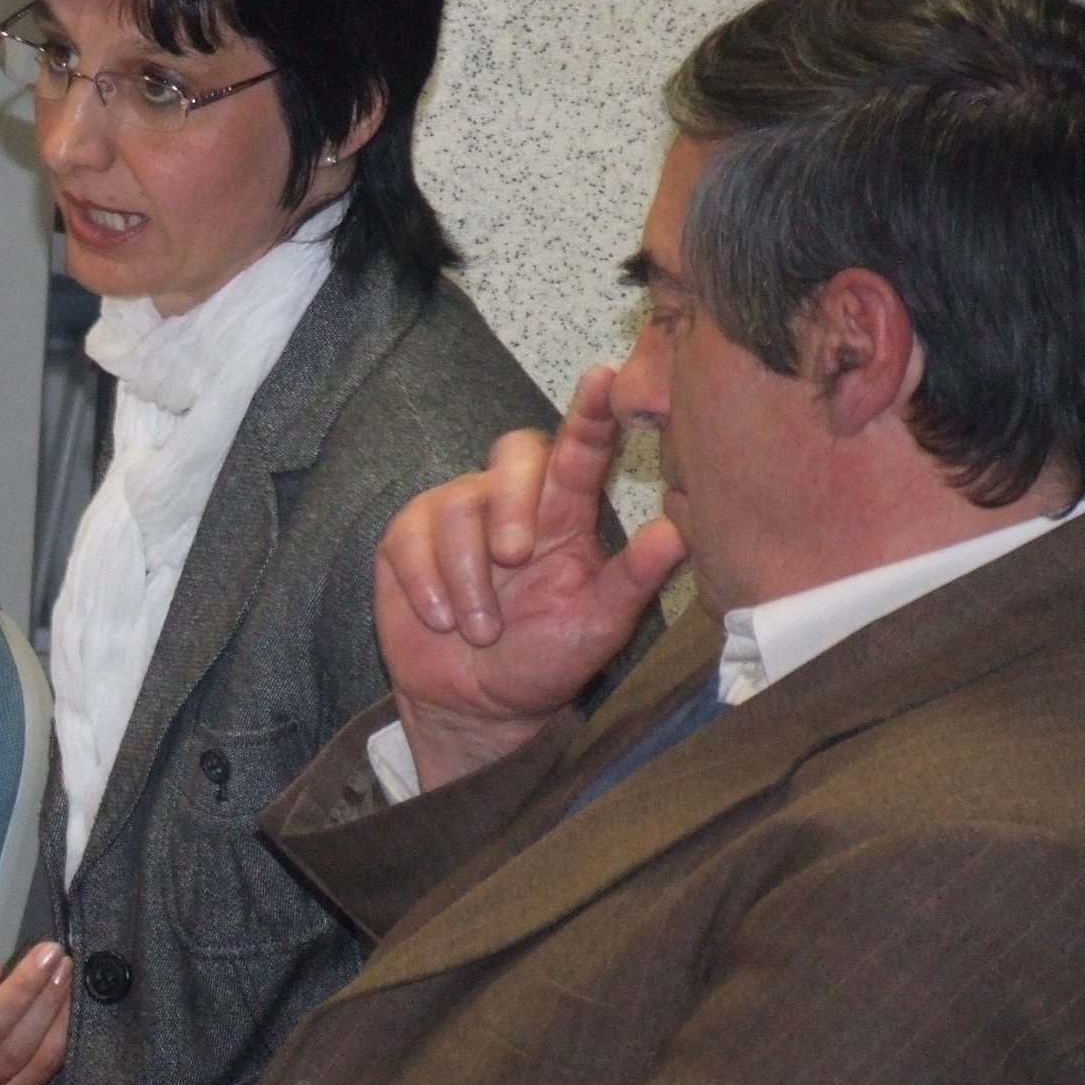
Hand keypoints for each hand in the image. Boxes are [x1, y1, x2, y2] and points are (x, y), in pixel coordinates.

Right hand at [374, 367, 686, 788]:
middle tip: (515, 558)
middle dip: (511, 503)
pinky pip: (410, 537)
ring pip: (457, 504)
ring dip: (469, 575)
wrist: (475, 706)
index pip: (580, 452)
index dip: (592, 414)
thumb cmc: (543, 659)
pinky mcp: (406, 540)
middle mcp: (511, 504)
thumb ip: (634, 579)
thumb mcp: (597, 627)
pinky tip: (442, 619)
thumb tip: (678, 533)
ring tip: (481, 629)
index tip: (607, 377)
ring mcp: (455, 517)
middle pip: (512, 457)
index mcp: (565, 517)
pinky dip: (427, 584)